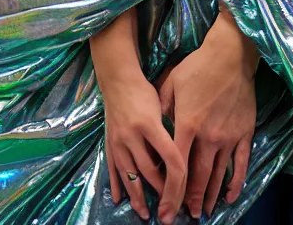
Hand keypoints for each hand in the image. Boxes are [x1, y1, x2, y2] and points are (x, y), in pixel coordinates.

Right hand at [101, 67, 186, 222]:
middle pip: (149, 171)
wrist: (117, 79)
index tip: (184, 196)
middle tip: (170, 211)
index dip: (179, 180)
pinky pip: (112, 168)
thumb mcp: (161, 106)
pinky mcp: (108, 142)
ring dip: (137, 196)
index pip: (170, 158)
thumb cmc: (144, 91)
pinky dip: (116, 185)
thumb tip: (181, 159)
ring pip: (129, 174)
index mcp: (149, 125)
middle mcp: (131, 135)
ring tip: (144, 213)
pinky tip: (120, 199)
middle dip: (161, 193)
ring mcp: (117, 140)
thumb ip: (169, 131)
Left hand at [158, 7, 257, 218]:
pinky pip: (241, 164)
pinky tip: (231, 196)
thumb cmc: (197, 67)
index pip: (176, 166)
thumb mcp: (170, 84)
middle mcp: (208, 136)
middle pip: (198, 176)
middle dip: (190, 199)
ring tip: (204, 212)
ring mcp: (228, 137)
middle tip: (185, 216)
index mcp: (187, 124)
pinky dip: (236, 182)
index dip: (171, 191)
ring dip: (211, 196)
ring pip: (219, 174)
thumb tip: (155, 127)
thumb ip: (162, 108)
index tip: (166, 209)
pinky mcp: (244, 133)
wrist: (229, 56)